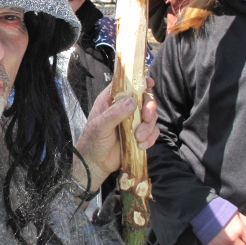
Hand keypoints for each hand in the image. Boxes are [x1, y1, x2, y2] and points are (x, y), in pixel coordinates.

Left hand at [73, 77, 158, 191]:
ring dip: (149, 127)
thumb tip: (132, 101)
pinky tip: (141, 145)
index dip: (138, 80)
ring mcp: (133, 122)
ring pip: (151, 116)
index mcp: (111, 100)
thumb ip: (115, 114)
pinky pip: (153, 132)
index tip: (149, 83)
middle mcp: (123, 108)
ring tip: (138, 138)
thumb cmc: (93, 141)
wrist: (95, 164)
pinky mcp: (139, 135)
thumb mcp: (100, 126)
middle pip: (144, 99)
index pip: (125, 84)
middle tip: (147, 118)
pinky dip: (151, 138)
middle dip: (149, 108)